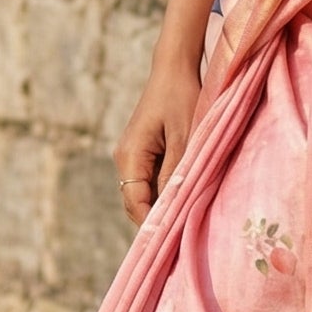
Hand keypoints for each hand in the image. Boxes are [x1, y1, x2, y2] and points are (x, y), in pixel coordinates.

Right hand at [114, 56, 201, 227]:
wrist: (174, 68)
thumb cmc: (182, 97)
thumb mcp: (185, 138)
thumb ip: (175, 174)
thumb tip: (170, 209)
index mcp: (130, 155)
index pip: (135, 202)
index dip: (151, 224)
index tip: (170, 243)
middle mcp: (125, 158)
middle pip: (136, 202)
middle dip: (156, 218)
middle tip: (182, 237)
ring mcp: (132, 155)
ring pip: (144, 193)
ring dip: (162, 204)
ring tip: (186, 218)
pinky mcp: (143, 151)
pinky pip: (150, 180)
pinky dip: (164, 190)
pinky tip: (184, 195)